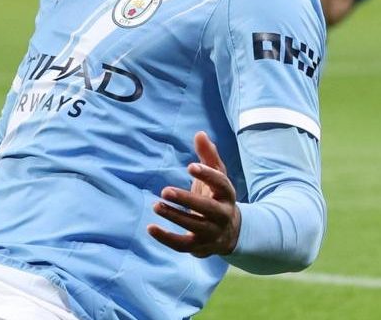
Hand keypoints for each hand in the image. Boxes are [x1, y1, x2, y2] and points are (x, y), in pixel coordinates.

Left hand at [148, 131, 241, 257]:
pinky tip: (150, 228)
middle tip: (164, 191)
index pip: (221, 184)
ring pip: (194, 226)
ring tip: (156, 205)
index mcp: (227, 195)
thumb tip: (199, 133)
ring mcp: (212, 233)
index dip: (207, 175)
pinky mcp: (200, 247)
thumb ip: (208, 156)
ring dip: (174, 217)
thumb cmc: (217, 197)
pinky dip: (166, 238)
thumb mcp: (217, 177)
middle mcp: (222, 215)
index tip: (190, 166)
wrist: (230, 232)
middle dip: (186, 200)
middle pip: (207, 209)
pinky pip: (183, 245)